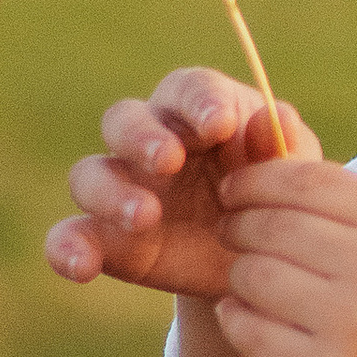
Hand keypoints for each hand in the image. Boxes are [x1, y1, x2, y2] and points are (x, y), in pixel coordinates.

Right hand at [46, 67, 322, 298]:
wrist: (264, 268)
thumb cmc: (278, 200)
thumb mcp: (290, 175)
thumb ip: (279, 148)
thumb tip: (274, 120)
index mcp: (200, 112)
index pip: (188, 89)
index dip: (199, 101)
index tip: (219, 124)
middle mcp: (151, 142)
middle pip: (124, 120)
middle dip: (142, 136)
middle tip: (169, 160)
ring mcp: (123, 190)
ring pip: (90, 173)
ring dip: (110, 191)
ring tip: (144, 216)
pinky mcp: (108, 239)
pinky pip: (71, 236)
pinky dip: (66, 248)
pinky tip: (81, 265)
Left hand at [210, 164, 356, 356]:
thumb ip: (344, 202)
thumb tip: (263, 148)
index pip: (305, 180)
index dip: (255, 179)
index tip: (235, 189)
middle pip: (271, 225)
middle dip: (238, 225)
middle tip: (230, 233)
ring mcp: (353, 324)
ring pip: (253, 275)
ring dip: (237, 274)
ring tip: (246, 279)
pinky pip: (249, 329)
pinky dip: (235, 317)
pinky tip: (244, 314)